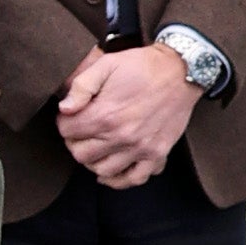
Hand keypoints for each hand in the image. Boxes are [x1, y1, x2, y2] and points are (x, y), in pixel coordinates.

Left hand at [58, 44, 201, 187]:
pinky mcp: (157, 153)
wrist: (181, 71)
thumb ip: (81, 86)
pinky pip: (134, 179)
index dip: (64, 122)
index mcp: (105, 114)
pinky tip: (112, 171)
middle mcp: (121, 136)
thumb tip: (64, 108)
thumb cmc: (142, 66)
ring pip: (102, 171)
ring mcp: (140, 148)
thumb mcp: (107, 64)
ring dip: (93, 161)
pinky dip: (120, 180)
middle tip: (81, 131)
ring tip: (96, 147)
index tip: (70, 116)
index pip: (67, 131)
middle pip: (81, 154)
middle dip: (75, 142)